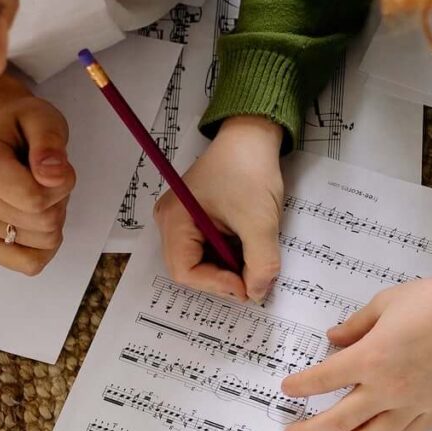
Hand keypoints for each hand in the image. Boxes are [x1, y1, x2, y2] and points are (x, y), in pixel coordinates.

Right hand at [0, 71, 75, 274]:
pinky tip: (34, 218)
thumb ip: (50, 142)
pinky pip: (30, 264)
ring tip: (35, 190)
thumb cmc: (17, 127)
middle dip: (58, 199)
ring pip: (44, 242)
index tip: (56, 164)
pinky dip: (44, 245)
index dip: (62, 184)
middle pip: (44, 221)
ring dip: (53, 217)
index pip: (35, 199)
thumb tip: (53, 177)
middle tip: (44, 176)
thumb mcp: (41, 117)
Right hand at [157, 115, 286, 300]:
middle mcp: (171, 222)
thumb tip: (257, 293)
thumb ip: (260, 264)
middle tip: (253, 278)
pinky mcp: (197, 218)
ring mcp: (182, 220)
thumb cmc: (249, 168)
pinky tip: (247, 246)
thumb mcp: (260, 222)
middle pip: (191, 269)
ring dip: (228, 267)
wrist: (252, 137)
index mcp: (175, 219)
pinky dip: (229, 254)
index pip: (185, 271)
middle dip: (223, 277)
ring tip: (253, 258)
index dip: (217, 285)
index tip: (247, 287)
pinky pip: (209, 248)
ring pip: (202, 261)